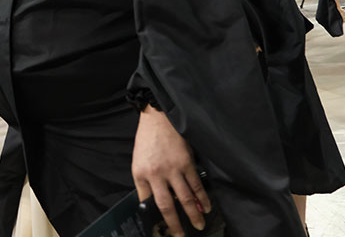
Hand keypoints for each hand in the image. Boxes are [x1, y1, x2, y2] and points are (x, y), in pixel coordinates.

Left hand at [132, 107, 209, 236]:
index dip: (154, 217)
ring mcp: (173, 169)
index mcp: (141, 175)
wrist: (158, 119)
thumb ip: (145, 183)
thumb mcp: (138, 163)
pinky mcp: (187, 162)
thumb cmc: (147, 142)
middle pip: (168, 206)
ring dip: (194, 214)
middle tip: (181, 236)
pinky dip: (203, 197)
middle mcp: (156, 174)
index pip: (147, 202)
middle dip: (175, 224)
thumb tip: (154, 202)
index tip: (162, 229)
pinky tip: (206, 206)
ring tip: (199, 224)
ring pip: (186, 198)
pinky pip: (196, 184)